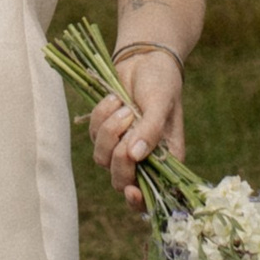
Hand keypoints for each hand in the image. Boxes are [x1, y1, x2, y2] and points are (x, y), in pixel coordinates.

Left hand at [87, 49, 182, 213]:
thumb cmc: (161, 82)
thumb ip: (151, 130)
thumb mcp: (161, 103)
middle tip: (128, 121)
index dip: (140, 200)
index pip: (153, 192)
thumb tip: (136, 156)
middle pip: (121, 180)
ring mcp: (122, 145)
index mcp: (166, 158)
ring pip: (103, 158)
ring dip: (110, 130)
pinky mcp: (105, 133)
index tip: (131, 190)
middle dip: (119, 158)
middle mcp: (144, 158)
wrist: (144, 59)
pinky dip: (101, 116)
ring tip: (124, 105)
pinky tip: (115, 98)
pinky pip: (93, 136)